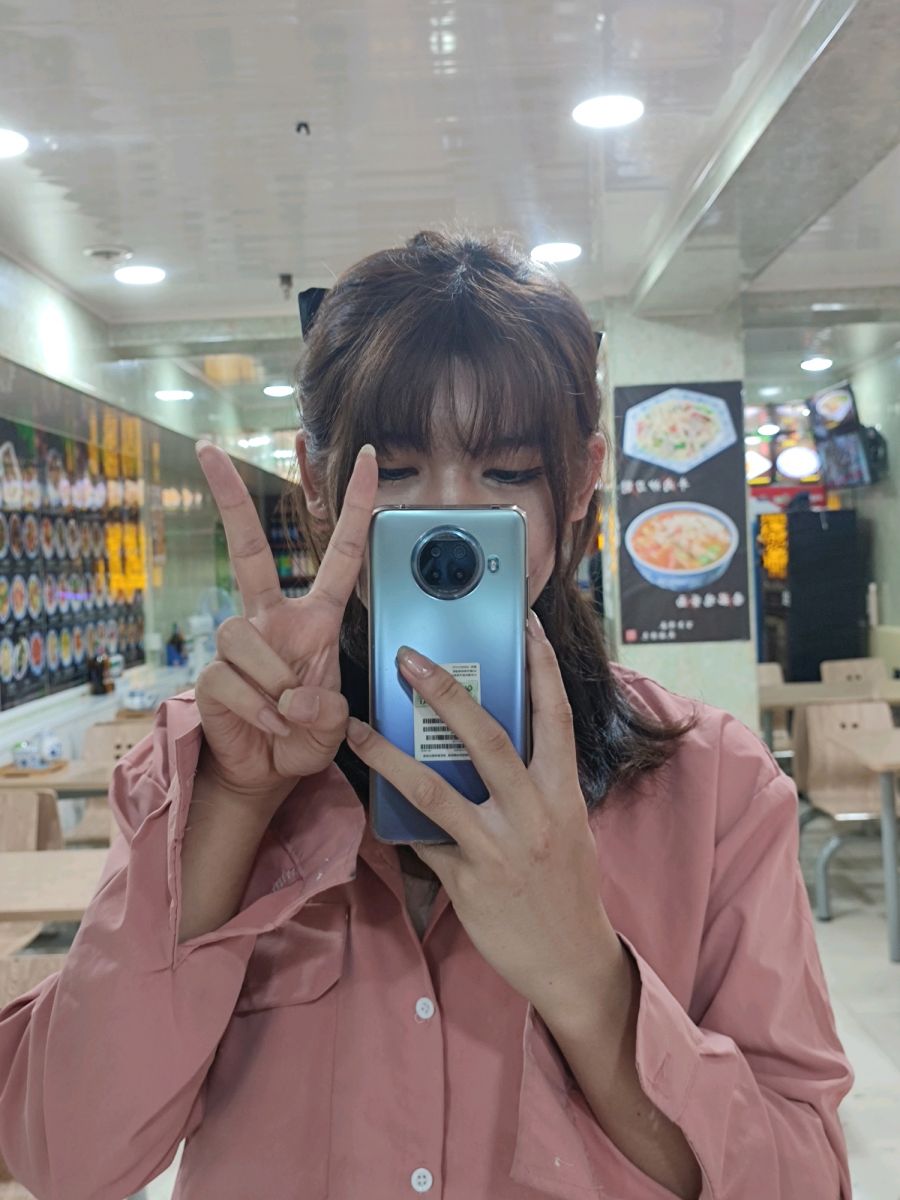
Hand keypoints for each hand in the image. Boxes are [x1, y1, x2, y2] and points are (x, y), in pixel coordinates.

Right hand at [193, 441, 377, 809]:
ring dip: (272, 683)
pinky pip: (230, 679)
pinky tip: (267, 724)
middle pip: (247, 551)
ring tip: (284, 714)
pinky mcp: (212, 674)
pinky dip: (257, 710)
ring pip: (241, 637)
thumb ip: (326, 710)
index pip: (339, 554)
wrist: (266, 774)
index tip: (365, 458)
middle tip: (208, 449)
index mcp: (316, 619)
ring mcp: (239, 644)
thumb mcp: (337, 725)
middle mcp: (273, 621)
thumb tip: (290, 695)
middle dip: (230, 499)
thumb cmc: (305, 737)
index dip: (354, 507)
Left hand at [344, 610, 621, 1018]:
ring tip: (355, 727)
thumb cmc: (568, 887)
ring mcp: (498, 847)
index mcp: (562, 792)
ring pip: (435, 788)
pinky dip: (397, 820)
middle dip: (444, 692)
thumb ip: (537, 785)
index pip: (555, 715)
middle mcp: (533, 812)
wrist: (572, 961)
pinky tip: (371, 801)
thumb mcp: (567, 826)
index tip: (525, 624)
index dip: (542, 666)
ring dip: (389, 754)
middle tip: (406, 659)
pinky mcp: (468, 881)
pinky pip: (423, 840)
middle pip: (485, 737)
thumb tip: (502, 744)